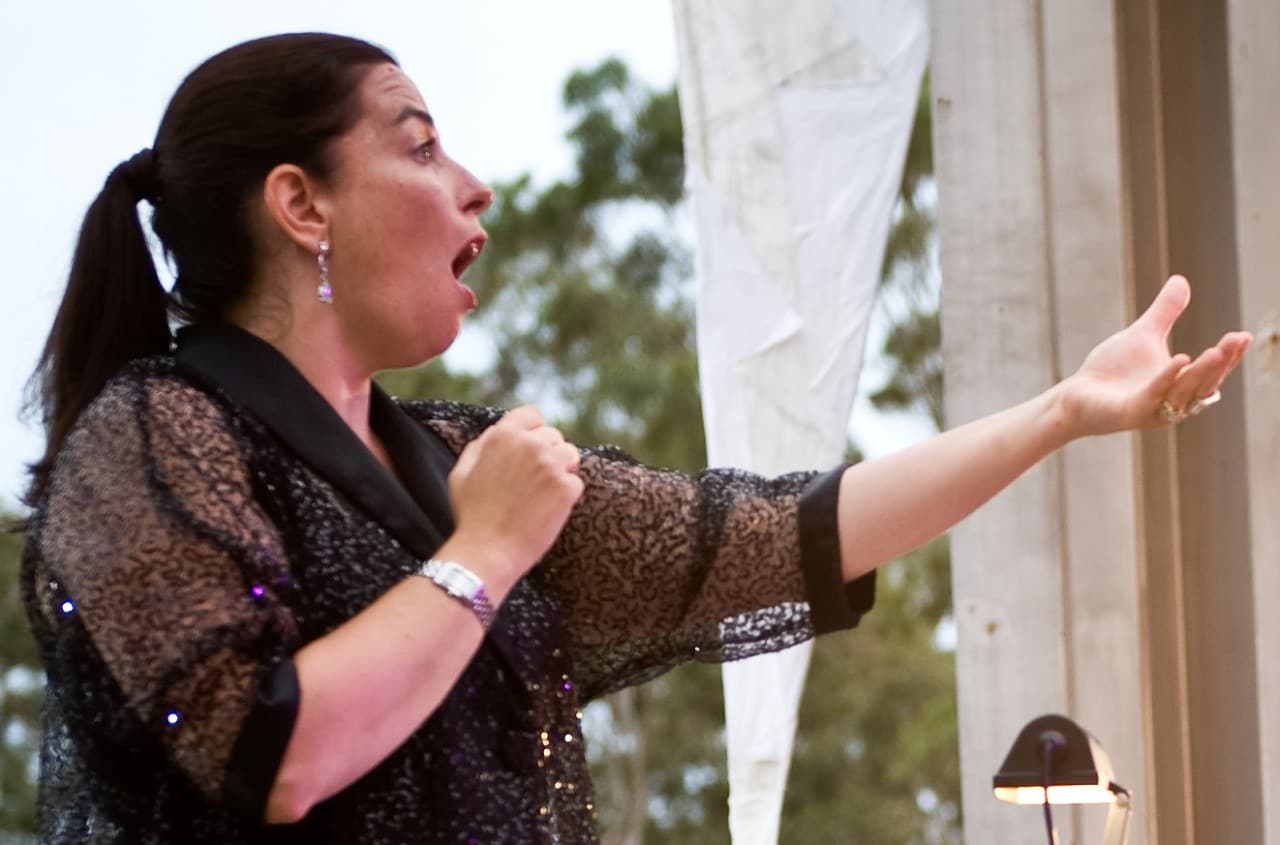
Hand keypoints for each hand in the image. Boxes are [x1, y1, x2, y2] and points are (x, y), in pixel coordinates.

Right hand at [447, 405, 583, 579]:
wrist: (487, 550)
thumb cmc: (472, 516)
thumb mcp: (461, 473)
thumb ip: (480, 447)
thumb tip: (497, 432)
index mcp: (503, 436)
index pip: (532, 414)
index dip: (533, 430)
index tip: (531, 448)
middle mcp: (529, 444)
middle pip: (553, 435)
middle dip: (547, 453)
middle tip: (534, 480)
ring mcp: (551, 465)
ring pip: (570, 455)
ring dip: (561, 470)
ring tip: (543, 493)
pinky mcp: (567, 487)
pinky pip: (575, 482)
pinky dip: (566, 495)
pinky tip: (546, 509)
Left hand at [1059, 275, 1250, 436]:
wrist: (1076, 395)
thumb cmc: (1112, 370)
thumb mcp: (1145, 335)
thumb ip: (1166, 311)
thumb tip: (1181, 279)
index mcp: (1181, 385)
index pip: (1211, 372)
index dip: (1229, 356)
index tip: (1243, 335)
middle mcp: (1174, 402)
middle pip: (1204, 383)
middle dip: (1221, 362)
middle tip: (1236, 340)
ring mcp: (1154, 410)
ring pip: (1184, 391)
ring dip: (1201, 372)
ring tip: (1216, 351)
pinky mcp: (1132, 412)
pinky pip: (1154, 394)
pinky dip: (1167, 377)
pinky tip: (1180, 359)